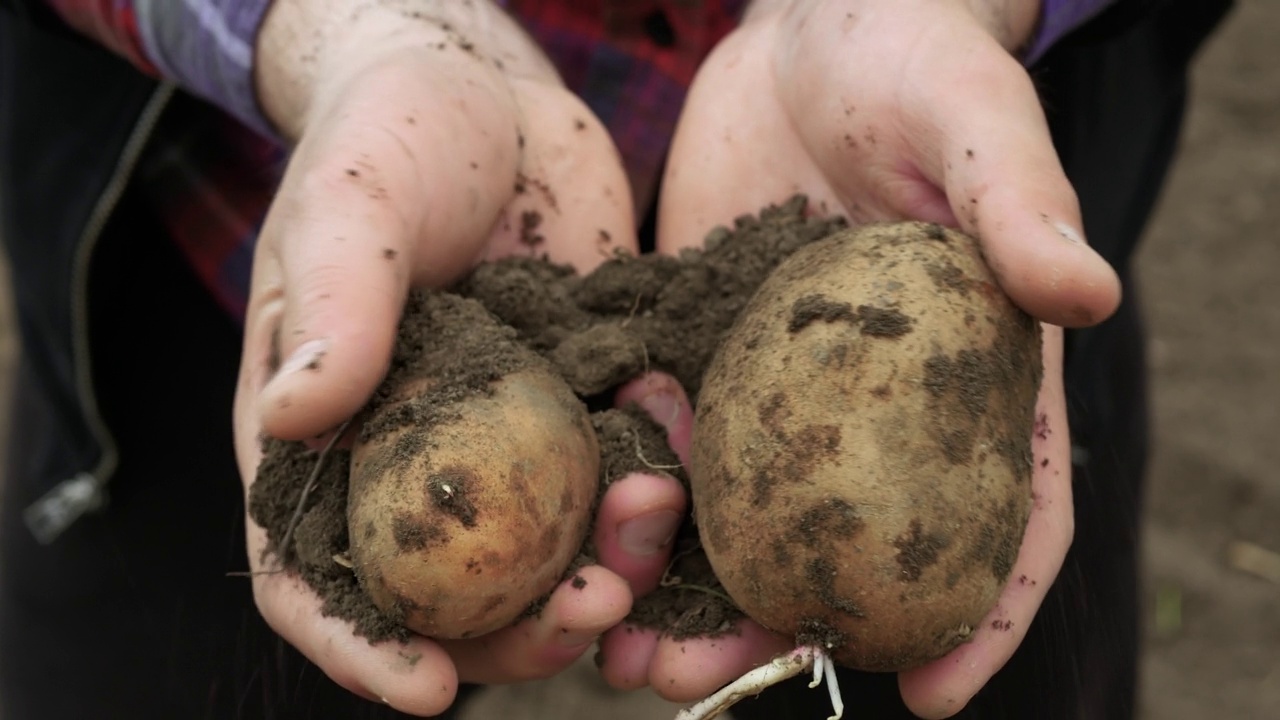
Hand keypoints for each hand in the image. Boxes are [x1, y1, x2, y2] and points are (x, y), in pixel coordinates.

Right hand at [233, 1, 684, 713]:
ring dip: (606, 569)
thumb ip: (331, 303)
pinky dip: (657, 488)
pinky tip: (683, 455)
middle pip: (451, 595)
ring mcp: (508, 442)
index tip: (426, 690)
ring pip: (549, 554)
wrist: (491, 91)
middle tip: (589, 610)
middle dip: (518, 628)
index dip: (361, 647)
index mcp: (328, 438)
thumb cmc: (390, 136)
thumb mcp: (352, 204)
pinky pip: (620, 475)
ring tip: (653, 519)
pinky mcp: (583, 405)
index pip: (316, 575)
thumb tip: (299, 416)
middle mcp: (418, 461)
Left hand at [597, 0, 1117, 716]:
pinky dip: (638, 501)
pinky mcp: (708, 351)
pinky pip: (675, 442)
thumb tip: (1089, 292)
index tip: (933, 697)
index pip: (1005, 509)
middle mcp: (882, 404)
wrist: (804, 28)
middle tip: (720, 681)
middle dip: (790, 627)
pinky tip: (585, 540)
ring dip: (690, 593)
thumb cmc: (913, 58)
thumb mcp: (972, 117)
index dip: (980, 611)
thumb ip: (1020, 202)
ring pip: (751, 518)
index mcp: (975, 369)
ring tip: (626, 651)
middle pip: (853, 547)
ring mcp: (787, 389)